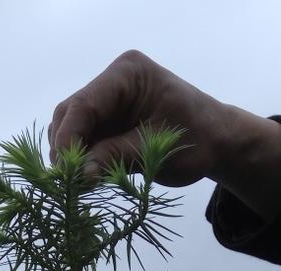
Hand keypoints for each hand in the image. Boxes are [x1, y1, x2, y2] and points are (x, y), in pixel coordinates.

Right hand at [49, 50, 280, 219]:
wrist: (216, 141)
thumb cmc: (196, 140)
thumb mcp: (156, 152)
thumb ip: (115, 158)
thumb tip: (80, 176)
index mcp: (127, 74)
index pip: (84, 104)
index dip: (68, 139)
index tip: (65, 171)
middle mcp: (112, 82)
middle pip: (71, 114)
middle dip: (66, 149)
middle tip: (68, 184)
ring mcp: (108, 101)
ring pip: (71, 128)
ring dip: (72, 157)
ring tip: (78, 186)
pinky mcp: (107, 121)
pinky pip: (83, 139)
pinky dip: (82, 160)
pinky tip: (87, 180)